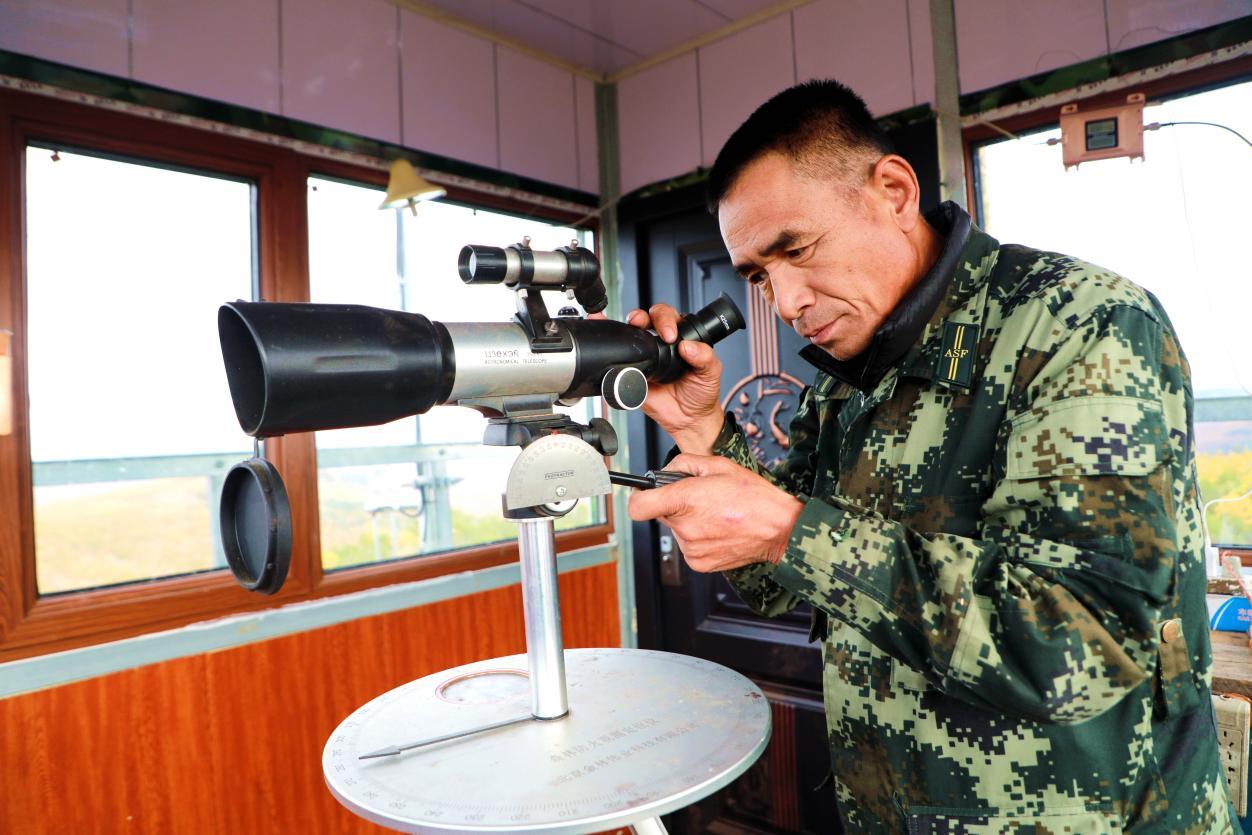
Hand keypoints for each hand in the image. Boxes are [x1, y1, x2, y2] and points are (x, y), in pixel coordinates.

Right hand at [624, 305, 724, 453]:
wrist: (689, 419)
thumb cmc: (701, 393)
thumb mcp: (711, 372)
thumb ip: (705, 356)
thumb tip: (688, 346)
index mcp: (681, 337)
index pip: (670, 317)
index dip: (667, 321)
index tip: (670, 336)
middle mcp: (661, 343)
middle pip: (648, 318)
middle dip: (643, 317)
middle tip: (645, 326)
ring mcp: (645, 357)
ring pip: (632, 333)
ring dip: (627, 325)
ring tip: (630, 326)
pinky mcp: (633, 373)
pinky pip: (621, 360)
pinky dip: (613, 348)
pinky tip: (612, 341)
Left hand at [627, 454, 803, 571]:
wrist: (779, 528)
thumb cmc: (753, 497)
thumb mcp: (718, 465)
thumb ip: (684, 463)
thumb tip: (666, 471)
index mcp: (685, 500)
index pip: (638, 506)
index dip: (638, 498)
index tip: (645, 495)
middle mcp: (684, 527)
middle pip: (661, 514)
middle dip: (675, 505)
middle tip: (700, 499)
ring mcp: (691, 548)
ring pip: (676, 530)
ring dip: (689, 522)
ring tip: (715, 515)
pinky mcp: (698, 563)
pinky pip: (688, 546)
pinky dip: (699, 538)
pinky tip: (718, 530)